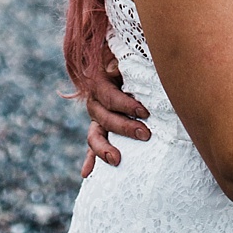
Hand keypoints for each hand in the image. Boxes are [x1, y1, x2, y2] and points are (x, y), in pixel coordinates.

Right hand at [79, 43, 149, 176]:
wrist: (123, 67)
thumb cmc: (132, 62)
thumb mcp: (127, 59)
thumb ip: (123, 61)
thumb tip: (119, 66)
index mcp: (100, 82)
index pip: (109, 96)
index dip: (125, 105)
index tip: (144, 112)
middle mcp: (95, 101)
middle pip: (103, 117)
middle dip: (124, 128)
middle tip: (145, 134)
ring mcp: (96, 118)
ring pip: (94, 135)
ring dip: (103, 149)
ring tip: (116, 159)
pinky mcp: (99, 130)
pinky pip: (92, 147)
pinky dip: (90, 160)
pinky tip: (87, 173)